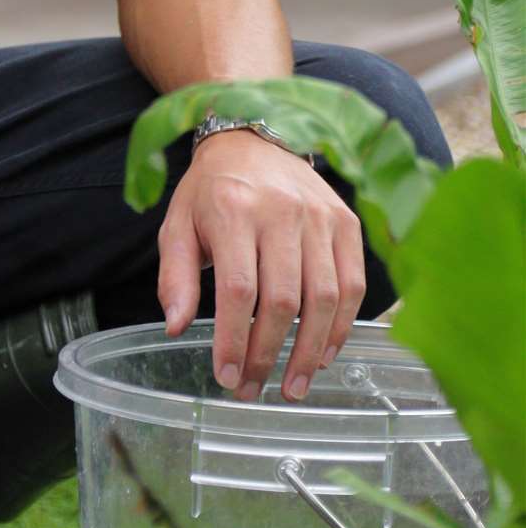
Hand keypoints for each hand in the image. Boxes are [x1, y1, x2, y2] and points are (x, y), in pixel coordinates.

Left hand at [156, 131, 365, 401]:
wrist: (254, 138)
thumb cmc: (211, 191)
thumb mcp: (178, 225)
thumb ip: (175, 276)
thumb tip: (175, 326)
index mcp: (232, 208)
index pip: (237, 289)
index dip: (234, 339)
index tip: (226, 376)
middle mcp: (280, 210)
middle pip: (282, 300)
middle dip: (268, 354)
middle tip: (254, 389)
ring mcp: (319, 215)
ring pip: (323, 298)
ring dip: (308, 352)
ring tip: (292, 386)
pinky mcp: (346, 222)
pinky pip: (353, 284)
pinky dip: (341, 326)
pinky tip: (322, 354)